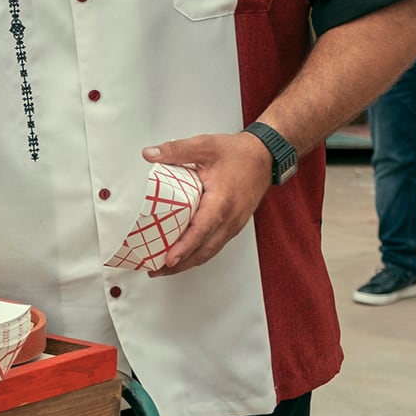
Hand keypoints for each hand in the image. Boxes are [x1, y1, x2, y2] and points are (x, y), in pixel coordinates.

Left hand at [138, 132, 273, 276]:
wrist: (265, 157)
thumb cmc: (239, 154)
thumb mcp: (204, 145)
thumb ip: (176, 150)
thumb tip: (149, 154)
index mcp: (222, 201)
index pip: (201, 230)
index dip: (184, 247)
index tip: (168, 259)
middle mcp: (230, 218)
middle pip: (204, 249)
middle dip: (179, 264)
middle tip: (155, 269)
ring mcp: (233, 224)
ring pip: (210, 251)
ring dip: (187, 262)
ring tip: (164, 268)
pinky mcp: (233, 225)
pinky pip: (215, 245)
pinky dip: (198, 254)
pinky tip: (184, 256)